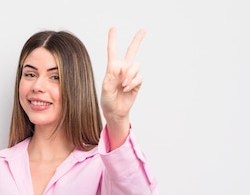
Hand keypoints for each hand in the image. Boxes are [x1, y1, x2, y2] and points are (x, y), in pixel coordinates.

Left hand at [100, 27, 144, 145]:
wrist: (115, 111)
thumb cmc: (108, 100)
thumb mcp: (106, 88)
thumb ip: (113, 75)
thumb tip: (123, 66)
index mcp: (112, 68)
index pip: (112, 51)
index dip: (113, 40)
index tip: (113, 28)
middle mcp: (123, 69)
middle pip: (132, 51)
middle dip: (137, 40)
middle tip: (143, 30)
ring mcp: (131, 75)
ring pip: (135, 66)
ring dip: (129, 75)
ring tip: (122, 85)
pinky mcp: (137, 82)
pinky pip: (139, 76)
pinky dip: (132, 82)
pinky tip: (126, 88)